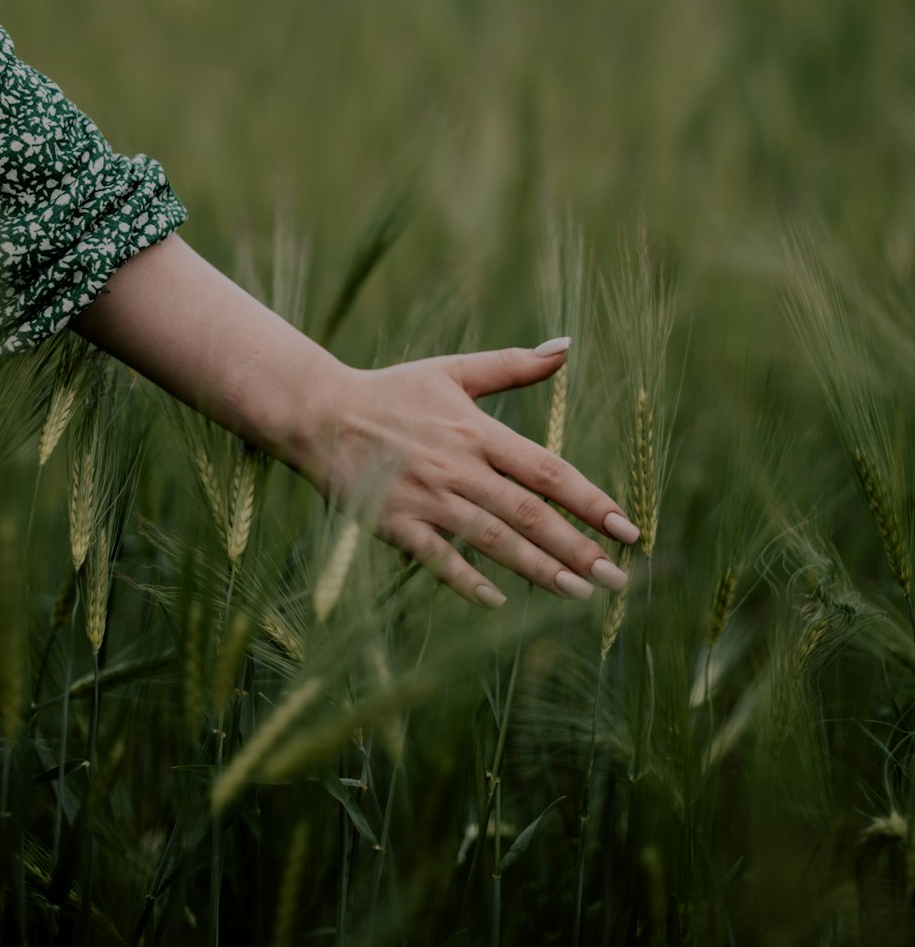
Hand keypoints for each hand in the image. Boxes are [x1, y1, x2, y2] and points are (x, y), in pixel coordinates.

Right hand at [298, 344, 637, 607]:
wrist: (319, 413)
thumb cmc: (391, 391)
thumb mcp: (453, 370)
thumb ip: (513, 364)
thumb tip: (567, 345)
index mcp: (477, 432)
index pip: (548, 471)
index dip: (591, 500)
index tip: (627, 528)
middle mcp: (459, 468)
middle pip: (530, 514)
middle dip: (578, 548)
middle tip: (618, 578)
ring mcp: (427, 498)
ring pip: (493, 540)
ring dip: (539, 569)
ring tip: (579, 592)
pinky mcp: (395, 523)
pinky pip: (438, 559)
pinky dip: (468, 581)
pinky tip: (499, 601)